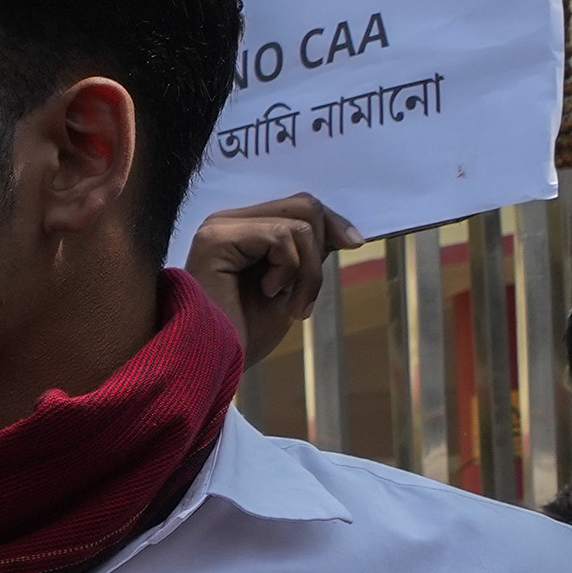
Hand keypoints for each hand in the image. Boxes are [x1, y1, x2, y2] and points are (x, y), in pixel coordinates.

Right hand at [184, 195, 352, 356]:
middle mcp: (227, 222)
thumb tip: (342, 231)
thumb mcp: (290, 288)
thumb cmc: (244, 335)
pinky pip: (280, 237)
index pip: (297, 205)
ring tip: (292, 306)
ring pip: (298, 224)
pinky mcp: (215, 239)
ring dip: (308, 272)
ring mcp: (219, 227)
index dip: (331, 222)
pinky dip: (289, 271)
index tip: (355, 244)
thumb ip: (307, 255)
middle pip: (302, 206)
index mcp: (241, 230)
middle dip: (320, 254)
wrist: (215, 366)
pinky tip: (268, 294)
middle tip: (307, 300)